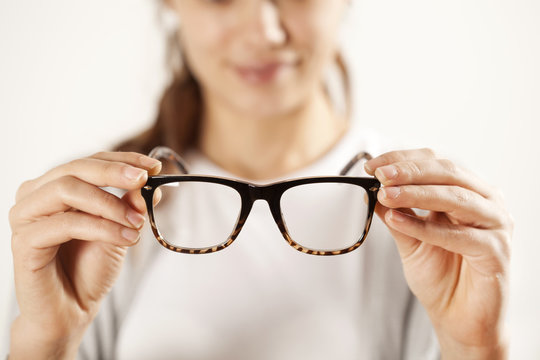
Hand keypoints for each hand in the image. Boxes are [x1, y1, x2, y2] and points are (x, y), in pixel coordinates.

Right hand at [8, 151, 160, 358]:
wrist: (72, 310)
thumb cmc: (90, 268)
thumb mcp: (120, 229)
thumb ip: (131, 205)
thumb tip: (152, 183)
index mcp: (56, 187)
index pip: (89, 162)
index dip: (122, 160)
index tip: (153, 167)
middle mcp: (35, 197)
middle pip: (75, 168)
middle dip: (114, 172)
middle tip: (143, 180)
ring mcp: (26, 217)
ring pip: (67, 190)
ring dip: (109, 204)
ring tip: (137, 222)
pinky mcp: (24, 242)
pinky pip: (66, 224)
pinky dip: (102, 228)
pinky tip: (127, 239)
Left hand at [365, 149, 512, 358]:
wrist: (458, 317)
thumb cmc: (440, 275)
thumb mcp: (409, 239)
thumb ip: (396, 213)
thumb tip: (372, 190)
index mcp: (467, 192)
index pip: (436, 163)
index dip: (403, 160)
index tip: (374, 166)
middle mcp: (485, 202)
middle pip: (447, 173)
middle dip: (409, 172)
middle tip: (380, 175)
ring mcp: (494, 225)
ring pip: (455, 198)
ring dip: (416, 194)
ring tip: (386, 194)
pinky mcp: (496, 251)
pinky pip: (459, 235)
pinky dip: (426, 227)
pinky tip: (399, 221)